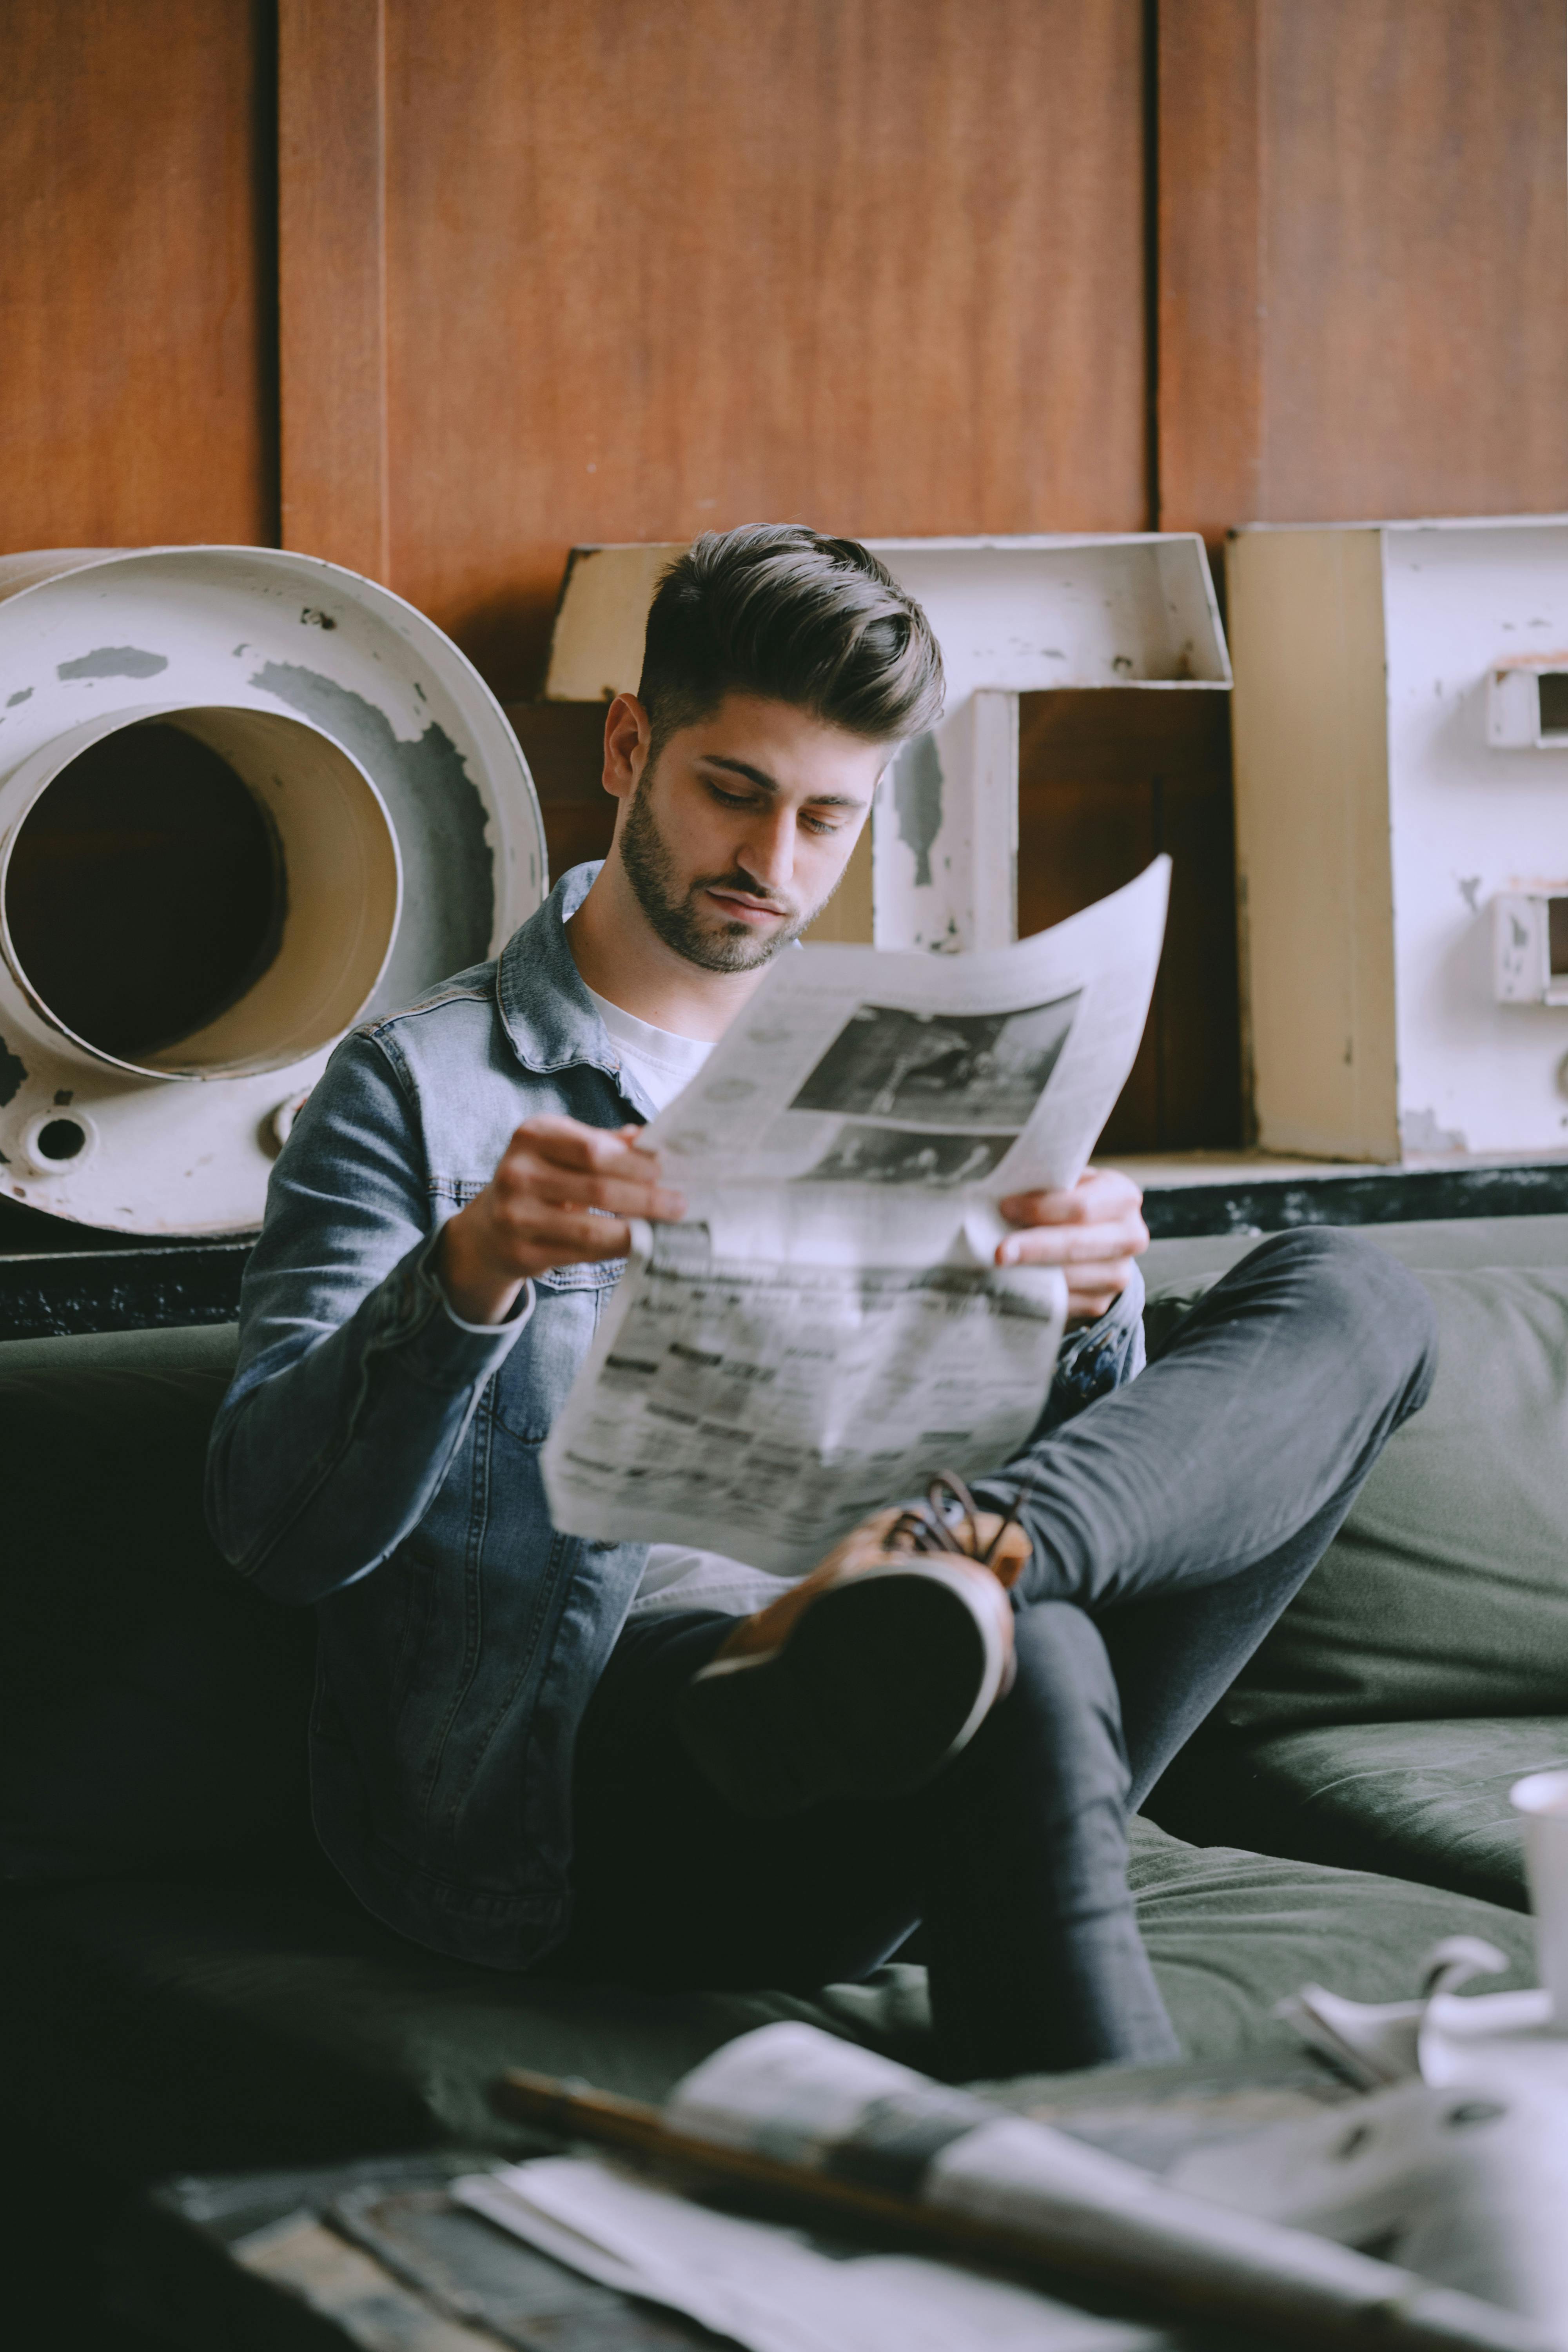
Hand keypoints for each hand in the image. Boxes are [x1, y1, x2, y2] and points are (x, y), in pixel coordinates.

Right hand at [436, 1117, 684, 1326]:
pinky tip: (640, 1245)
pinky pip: (582, 1254)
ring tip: (667, 1227)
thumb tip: (653, 1140)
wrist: (489, 1229)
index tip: (668, 1170)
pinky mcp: (522, 1252)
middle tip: (681, 1203)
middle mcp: (517, 1172)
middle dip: (646, 1196)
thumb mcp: (561, 1151)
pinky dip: (616, 1250)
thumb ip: (604, 1143)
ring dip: (637, 1230)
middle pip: (597, 1186)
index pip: (593, 1148)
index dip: (635, 1162)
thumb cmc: (541, 1180)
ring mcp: (516, 1216)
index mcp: (532, 1135)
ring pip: (591, 1228)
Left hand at [994, 1165, 1147, 1326]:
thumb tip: (1003, 1198)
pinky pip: (1062, 1303)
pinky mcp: (1101, 1302)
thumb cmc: (1070, 1202)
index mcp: (1123, 1197)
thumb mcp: (1067, 1183)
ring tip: (999, 1265)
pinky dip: (1034, 1294)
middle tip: (999, 1252)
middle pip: (1076, 1245)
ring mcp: (1119, 1274)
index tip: (1005, 1207)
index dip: (1040, 1208)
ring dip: (1029, 1273)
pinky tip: (1013, 1283)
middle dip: (1033, 1248)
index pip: (1081, 1206)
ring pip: (1068, 1277)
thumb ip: (1046, 1185)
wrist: (1097, 1239)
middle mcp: (1130, 1236)